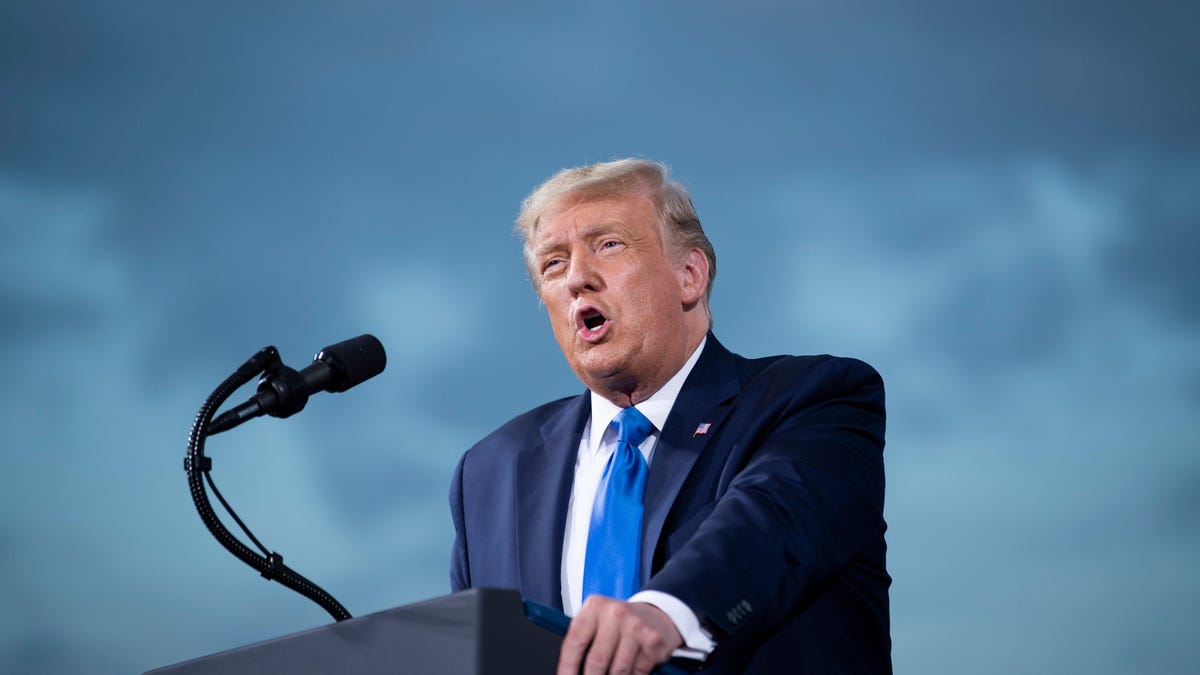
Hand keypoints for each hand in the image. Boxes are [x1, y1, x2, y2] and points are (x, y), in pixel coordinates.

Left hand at [557, 596, 682, 674]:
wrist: (657, 615)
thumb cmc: (620, 622)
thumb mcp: (598, 620)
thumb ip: (584, 639)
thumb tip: (570, 669)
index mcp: (595, 606)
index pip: (574, 642)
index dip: (567, 667)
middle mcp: (615, 613)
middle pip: (596, 661)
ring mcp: (635, 627)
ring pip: (617, 671)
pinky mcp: (652, 642)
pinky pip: (636, 673)